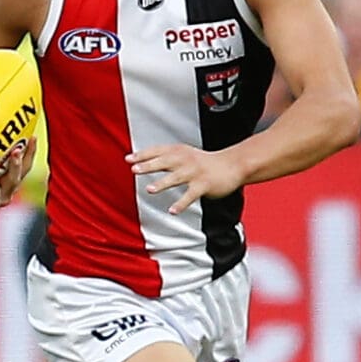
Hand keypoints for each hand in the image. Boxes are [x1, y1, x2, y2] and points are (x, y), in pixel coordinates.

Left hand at [129, 143, 245, 213]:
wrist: (232, 165)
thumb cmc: (203, 162)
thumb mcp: (184, 154)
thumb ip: (165, 157)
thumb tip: (140, 162)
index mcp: (179, 152)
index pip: (158, 151)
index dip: (143, 155)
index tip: (128, 159)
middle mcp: (185, 160)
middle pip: (165, 162)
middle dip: (149, 165)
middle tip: (134, 169)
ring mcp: (194, 173)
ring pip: (176, 178)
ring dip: (162, 183)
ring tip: (149, 190)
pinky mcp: (203, 185)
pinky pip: (190, 196)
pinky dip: (181, 204)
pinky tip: (172, 210)